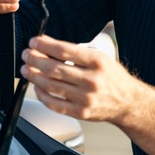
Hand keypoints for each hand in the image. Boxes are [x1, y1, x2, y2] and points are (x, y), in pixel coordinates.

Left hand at [20, 35, 137, 122]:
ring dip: (34, 76)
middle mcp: (91, 80)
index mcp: (96, 61)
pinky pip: (54, 104)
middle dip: (35, 59)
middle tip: (27, 55)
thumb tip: (48, 45)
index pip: (64, 51)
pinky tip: (37, 87)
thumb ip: (75, 53)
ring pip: (51, 86)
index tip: (34, 42)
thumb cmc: (112, 77)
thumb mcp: (99, 57)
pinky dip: (42, 95)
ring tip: (26, 69)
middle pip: (54, 68)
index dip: (44, 45)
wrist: (127, 102)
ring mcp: (85, 98)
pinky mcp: (81, 112)